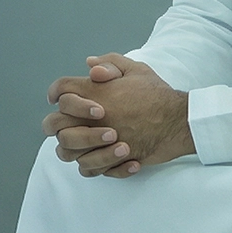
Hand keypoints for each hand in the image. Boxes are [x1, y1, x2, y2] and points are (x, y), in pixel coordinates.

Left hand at [45, 54, 194, 177]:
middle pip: (53, 123)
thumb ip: (110, 63)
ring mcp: (99, 141)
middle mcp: (91, 118)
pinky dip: (93, 165)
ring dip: (72, 147)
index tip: (56, 98)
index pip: (59, 90)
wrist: (178, 121)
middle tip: (69, 123)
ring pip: (66, 151)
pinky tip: (106, 156)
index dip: (55, 92)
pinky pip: (88, 169)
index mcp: (94, 92)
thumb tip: (89, 64)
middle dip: (58, 122)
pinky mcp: (111, 160)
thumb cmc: (157, 95)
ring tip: (87, 143)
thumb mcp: (136, 70)